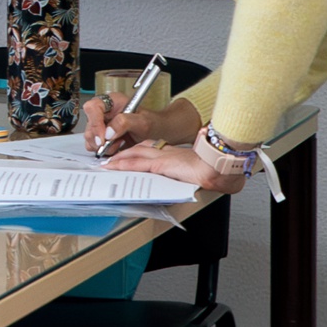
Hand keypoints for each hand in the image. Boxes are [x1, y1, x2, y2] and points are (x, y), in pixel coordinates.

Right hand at [80, 93, 200, 153]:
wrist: (159, 133)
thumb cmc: (154, 124)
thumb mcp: (143, 122)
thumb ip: (125, 122)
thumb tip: (108, 131)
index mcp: (112, 101)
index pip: (93, 107)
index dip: (95, 123)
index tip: (104, 138)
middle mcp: (104, 111)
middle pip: (89, 124)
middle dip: (99, 138)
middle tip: (112, 145)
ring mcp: (102, 124)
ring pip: (90, 137)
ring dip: (102, 146)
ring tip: (118, 145)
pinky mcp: (102, 137)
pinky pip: (94, 145)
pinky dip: (104, 150)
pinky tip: (117, 148)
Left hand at [104, 138, 238, 194]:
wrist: (219, 167)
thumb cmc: (213, 168)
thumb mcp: (195, 168)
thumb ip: (186, 170)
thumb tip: (188, 176)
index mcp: (174, 153)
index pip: (149, 149)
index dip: (136, 151)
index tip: (126, 154)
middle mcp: (166, 152)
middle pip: (138, 150)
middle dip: (123, 153)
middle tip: (109, 158)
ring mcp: (163, 157)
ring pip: (134, 155)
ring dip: (119, 159)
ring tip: (107, 164)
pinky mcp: (161, 164)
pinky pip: (138, 164)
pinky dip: (124, 165)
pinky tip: (115, 167)